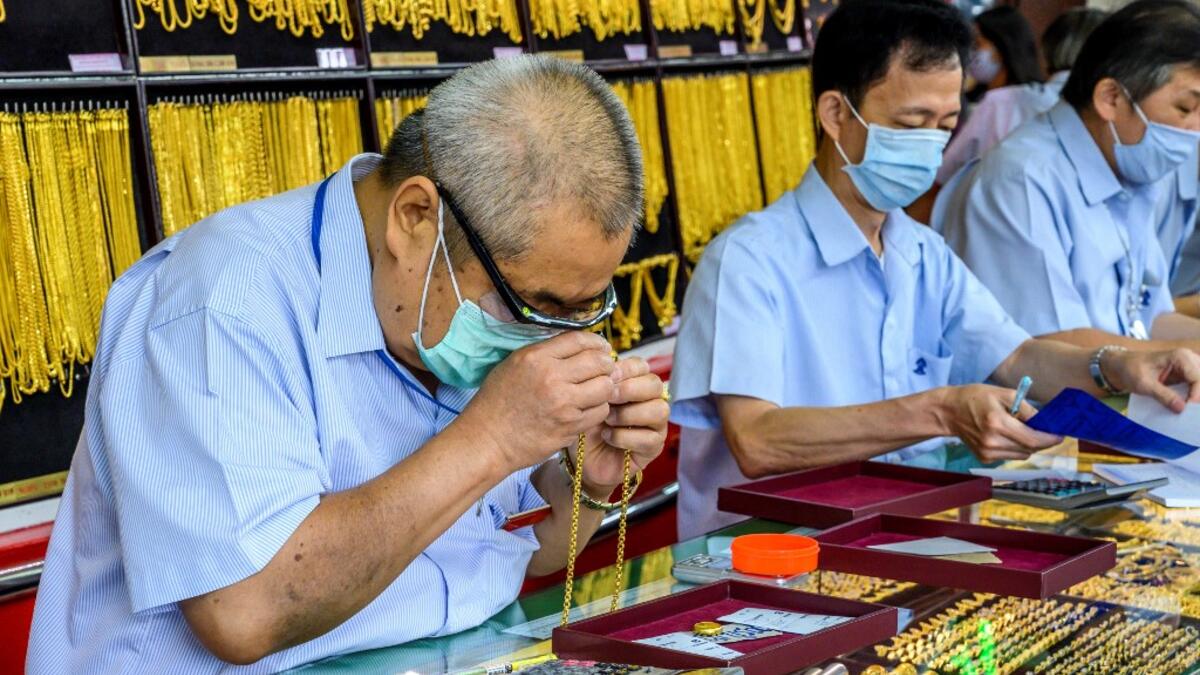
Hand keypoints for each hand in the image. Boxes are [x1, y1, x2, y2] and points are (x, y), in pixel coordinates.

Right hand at [459, 331, 615, 472]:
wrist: (487, 440)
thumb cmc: (497, 402)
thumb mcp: (514, 365)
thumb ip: (545, 353)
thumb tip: (577, 346)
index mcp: (536, 357)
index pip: (580, 340)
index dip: (596, 342)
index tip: (601, 347)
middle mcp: (552, 377)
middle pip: (599, 362)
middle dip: (607, 364)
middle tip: (606, 369)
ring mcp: (563, 404)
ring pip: (605, 387)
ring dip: (605, 387)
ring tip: (597, 390)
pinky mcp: (569, 427)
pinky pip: (600, 412)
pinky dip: (598, 409)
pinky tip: (589, 409)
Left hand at [574, 358, 669, 496]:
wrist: (582, 457)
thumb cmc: (587, 424)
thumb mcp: (589, 401)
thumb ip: (600, 382)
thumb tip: (608, 364)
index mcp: (635, 384)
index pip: (642, 367)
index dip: (627, 369)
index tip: (607, 377)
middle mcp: (650, 401)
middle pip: (655, 385)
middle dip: (630, 389)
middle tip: (608, 398)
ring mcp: (656, 425)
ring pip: (659, 410)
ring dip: (629, 414)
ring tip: (607, 420)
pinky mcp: (654, 447)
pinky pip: (649, 438)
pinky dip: (625, 436)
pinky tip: (607, 437)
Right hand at [939, 385, 1062, 462]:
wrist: (949, 411)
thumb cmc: (976, 397)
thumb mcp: (1004, 394)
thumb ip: (1027, 410)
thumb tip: (1047, 423)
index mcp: (997, 423)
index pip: (1033, 439)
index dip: (1050, 439)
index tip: (1061, 435)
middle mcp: (992, 442)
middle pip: (1030, 449)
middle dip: (1041, 440)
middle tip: (1045, 430)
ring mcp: (987, 452)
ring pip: (1022, 454)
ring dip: (1028, 444)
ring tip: (1019, 429)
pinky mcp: (984, 458)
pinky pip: (1010, 455)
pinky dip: (1014, 447)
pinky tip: (1004, 435)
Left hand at [1106, 348, 1199, 412]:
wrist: (1122, 365)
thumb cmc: (1131, 370)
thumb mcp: (1144, 384)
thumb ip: (1163, 395)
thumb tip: (1181, 408)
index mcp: (1180, 357)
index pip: (1197, 378)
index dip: (1196, 395)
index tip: (1188, 409)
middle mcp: (1189, 359)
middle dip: (1198, 396)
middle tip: (1192, 413)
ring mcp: (1190, 368)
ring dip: (1196, 397)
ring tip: (1191, 412)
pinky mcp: (1187, 376)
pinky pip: (1195, 387)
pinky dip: (1193, 396)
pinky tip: (1188, 407)